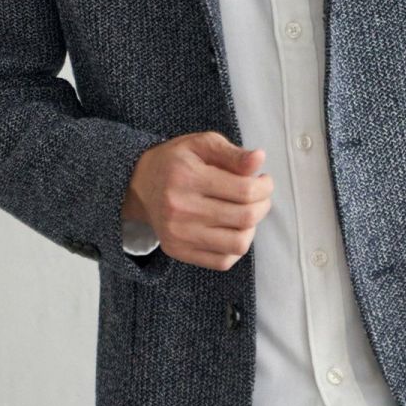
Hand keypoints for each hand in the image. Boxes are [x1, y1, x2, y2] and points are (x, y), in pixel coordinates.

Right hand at [120, 131, 273, 270]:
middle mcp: (181, 209)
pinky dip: (235, 247)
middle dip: (263, 205)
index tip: (264, 181)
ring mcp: (178, 234)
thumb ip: (233, 153)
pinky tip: (232, 229)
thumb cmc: (177, 161)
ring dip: (252, 228)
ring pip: (238, 244)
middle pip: (245, 217)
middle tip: (260, 196)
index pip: (245, 190)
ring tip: (246, 214)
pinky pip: (222, 261)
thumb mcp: (202, 144)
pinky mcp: (178, 251)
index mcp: (188, 177)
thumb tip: (259, 159)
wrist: (139, 185)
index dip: (265, 186)